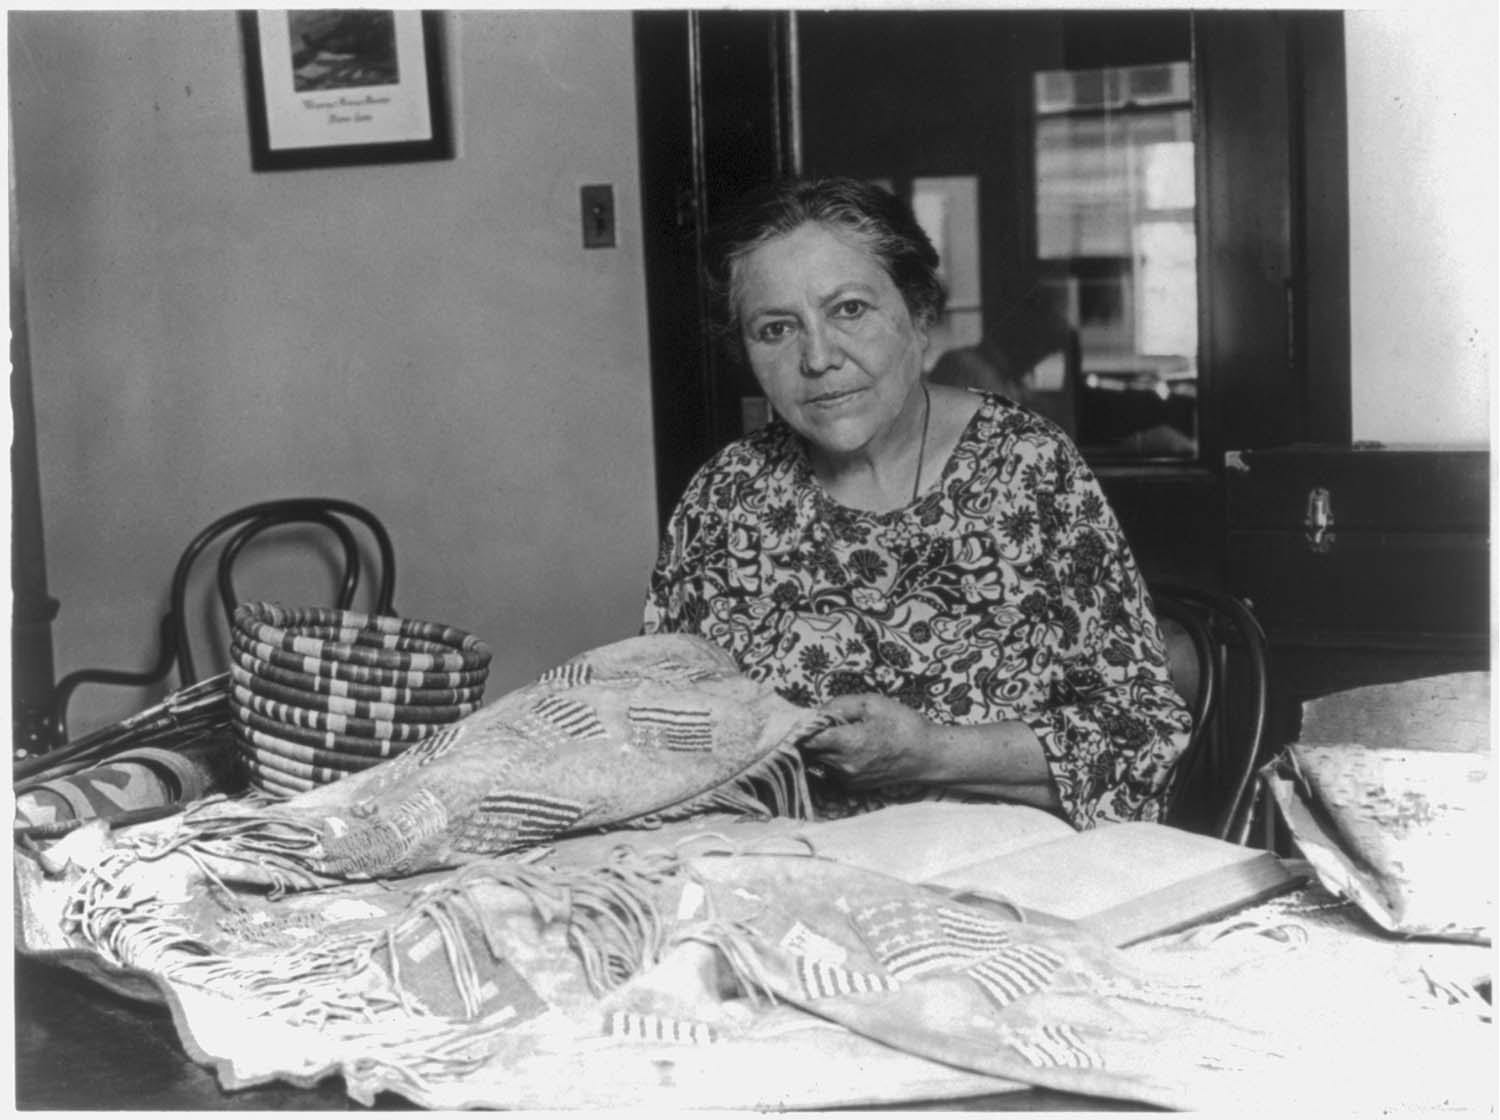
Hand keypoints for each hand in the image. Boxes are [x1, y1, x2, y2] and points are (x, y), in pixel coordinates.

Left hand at [802, 693, 938, 788]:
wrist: (927, 756)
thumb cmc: (902, 725)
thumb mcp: (872, 704)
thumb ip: (839, 705)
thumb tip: (817, 711)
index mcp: (846, 743)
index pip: (805, 740)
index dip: (801, 728)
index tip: (804, 719)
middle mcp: (843, 766)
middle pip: (810, 752)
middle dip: (809, 738)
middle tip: (821, 723)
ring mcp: (848, 779)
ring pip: (819, 763)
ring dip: (821, 750)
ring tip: (839, 735)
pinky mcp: (854, 786)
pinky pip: (832, 772)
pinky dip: (832, 760)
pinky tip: (849, 748)